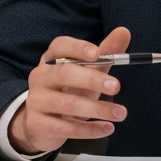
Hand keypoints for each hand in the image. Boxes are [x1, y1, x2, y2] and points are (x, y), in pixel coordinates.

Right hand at [8, 27, 130, 154]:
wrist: (42, 124)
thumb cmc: (69, 90)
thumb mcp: (88, 71)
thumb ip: (106, 53)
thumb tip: (124, 32)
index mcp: (51, 58)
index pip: (60, 46)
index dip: (77, 48)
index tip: (97, 53)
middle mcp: (40, 76)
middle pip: (64, 74)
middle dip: (92, 79)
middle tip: (117, 86)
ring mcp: (36, 100)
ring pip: (68, 104)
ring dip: (98, 109)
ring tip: (121, 113)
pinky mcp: (37, 124)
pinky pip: (66, 128)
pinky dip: (90, 129)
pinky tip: (108, 128)